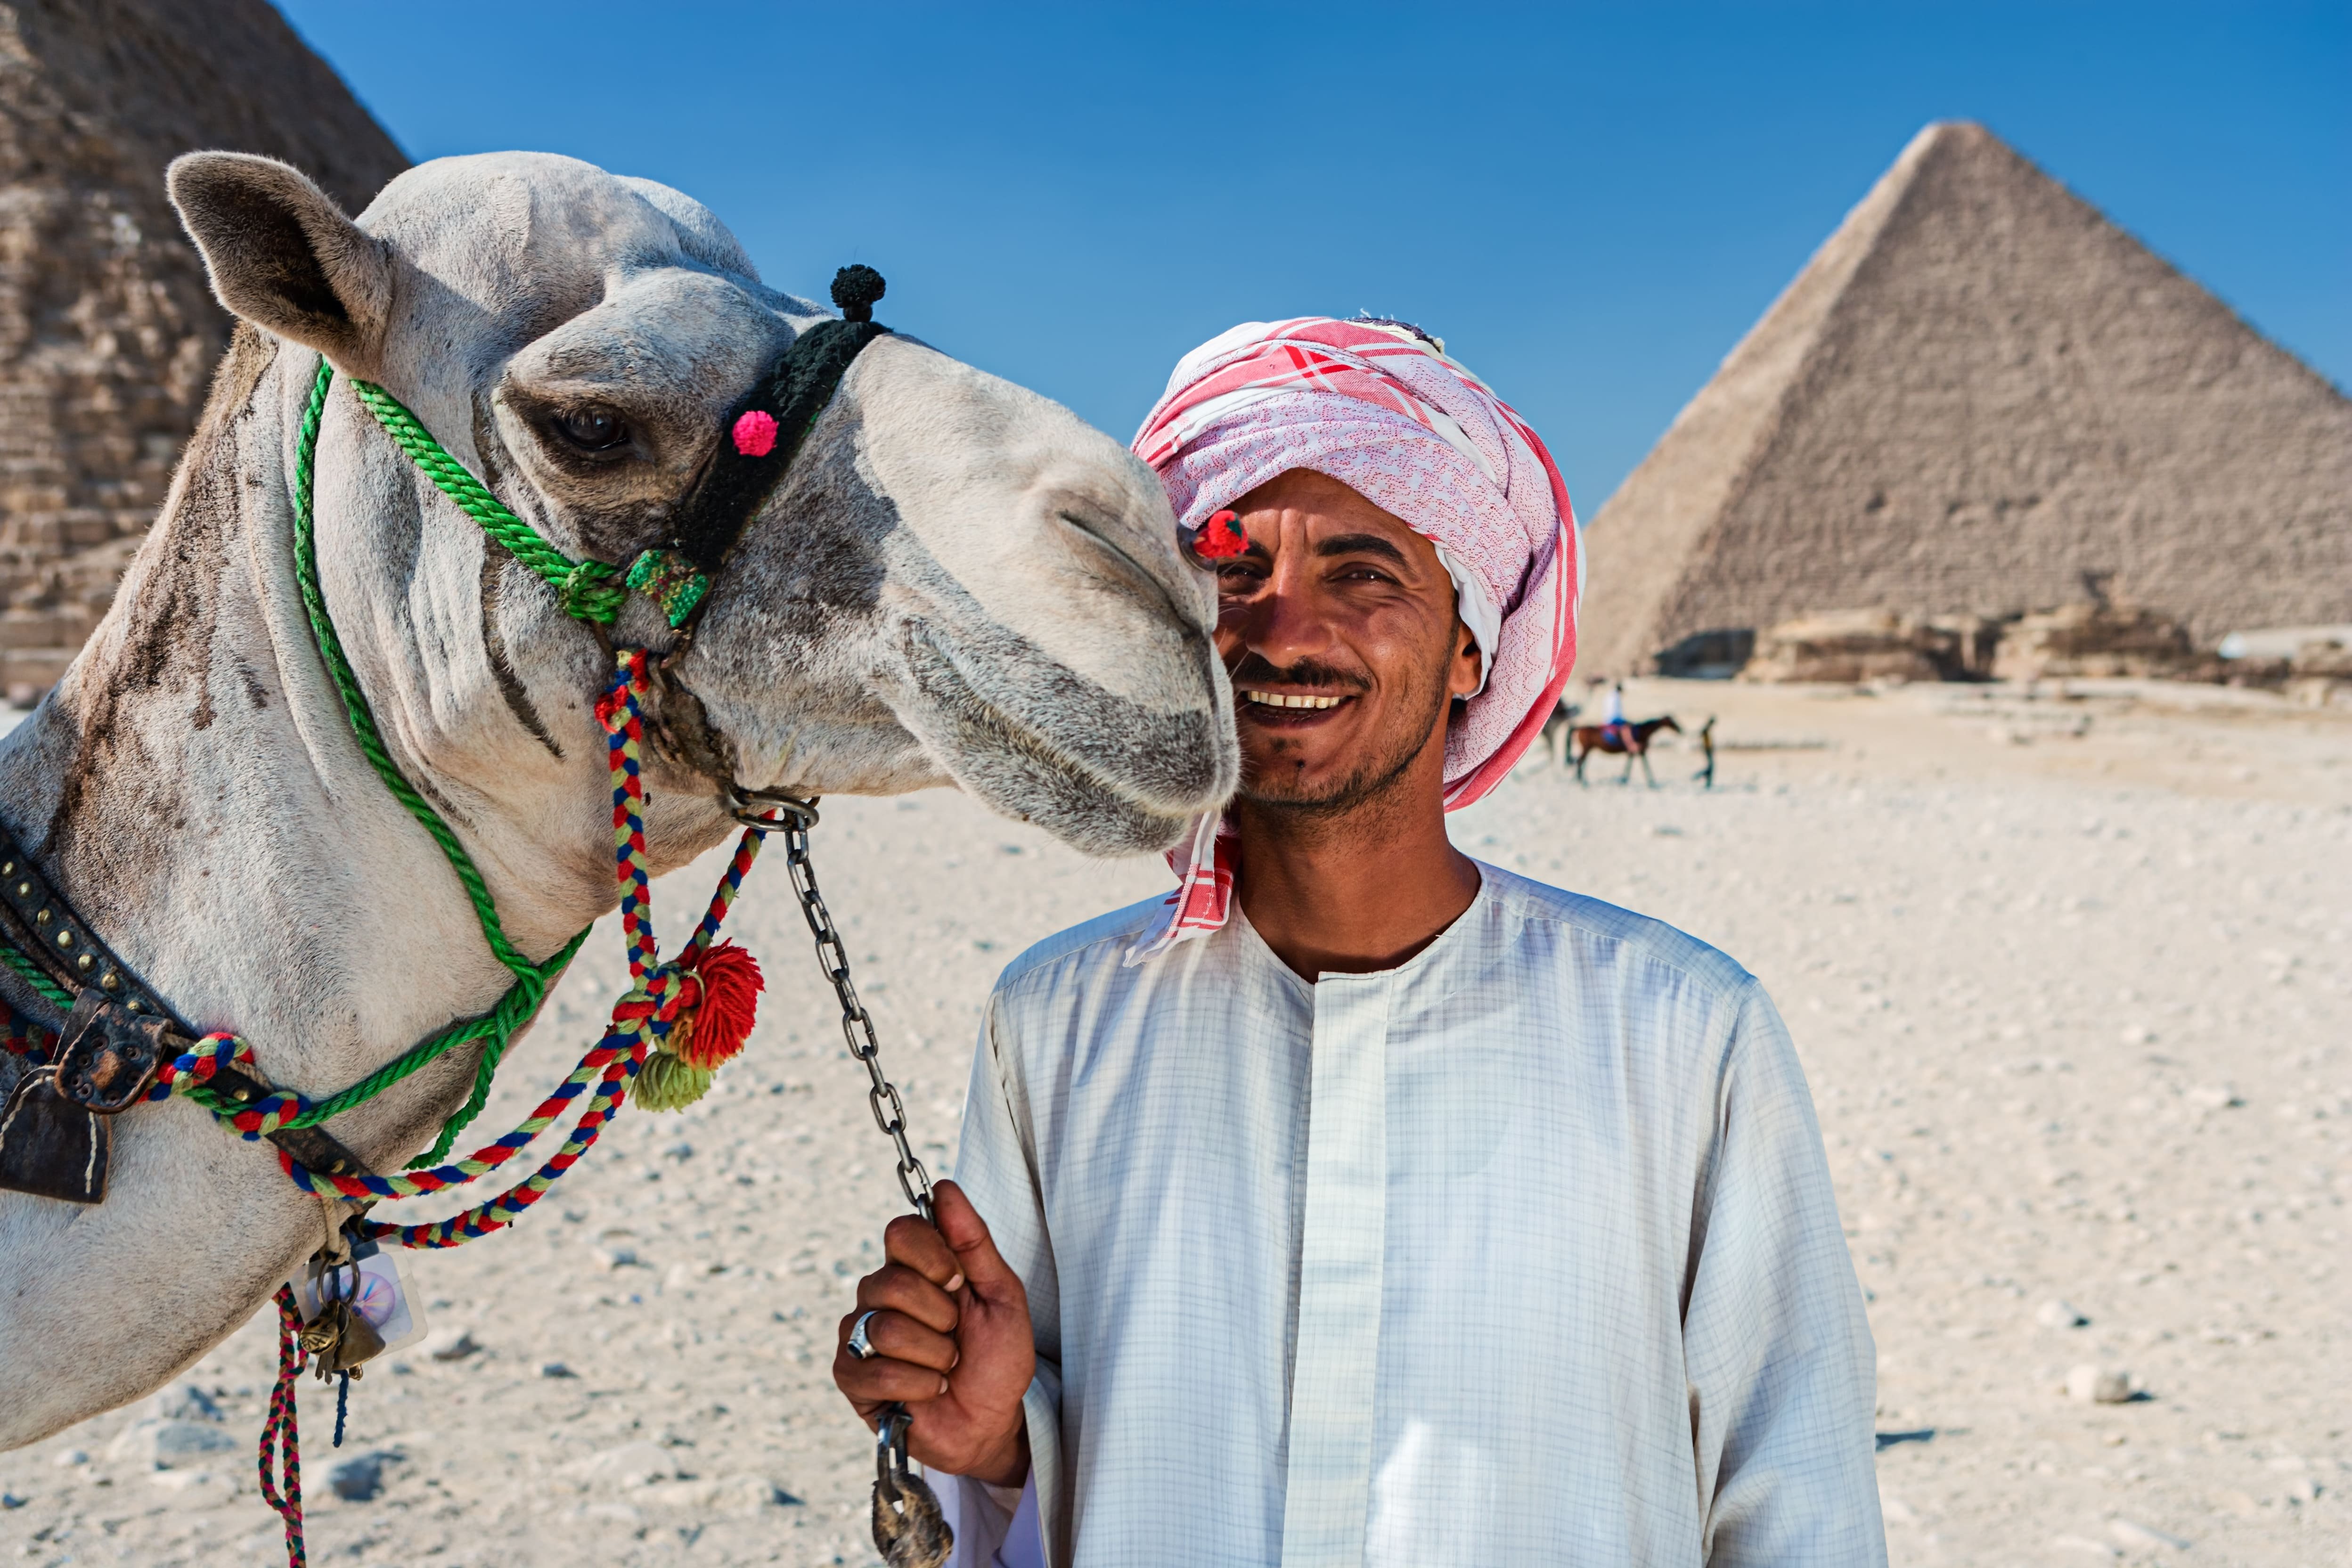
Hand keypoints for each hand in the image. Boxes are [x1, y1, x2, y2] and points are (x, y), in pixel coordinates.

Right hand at [832, 1180, 1033, 1486]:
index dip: (936, 1258)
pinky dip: (918, 1385)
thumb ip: (973, 1241)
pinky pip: (876, 1371)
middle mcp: (878, 1294)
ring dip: (935, 1356)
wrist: (992, 1421)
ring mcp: (860, 1335)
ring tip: (946, 1367)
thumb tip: (944, 1188)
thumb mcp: (1001, 1293)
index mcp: (913, 1266)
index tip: (961, 1284)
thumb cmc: (997, 1357)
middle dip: (943, 1316)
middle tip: (956, 1336)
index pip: (900, 1230)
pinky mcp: (850, 1377)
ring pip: (887, 1329)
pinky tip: (929, 1391)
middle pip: (894, 1282)